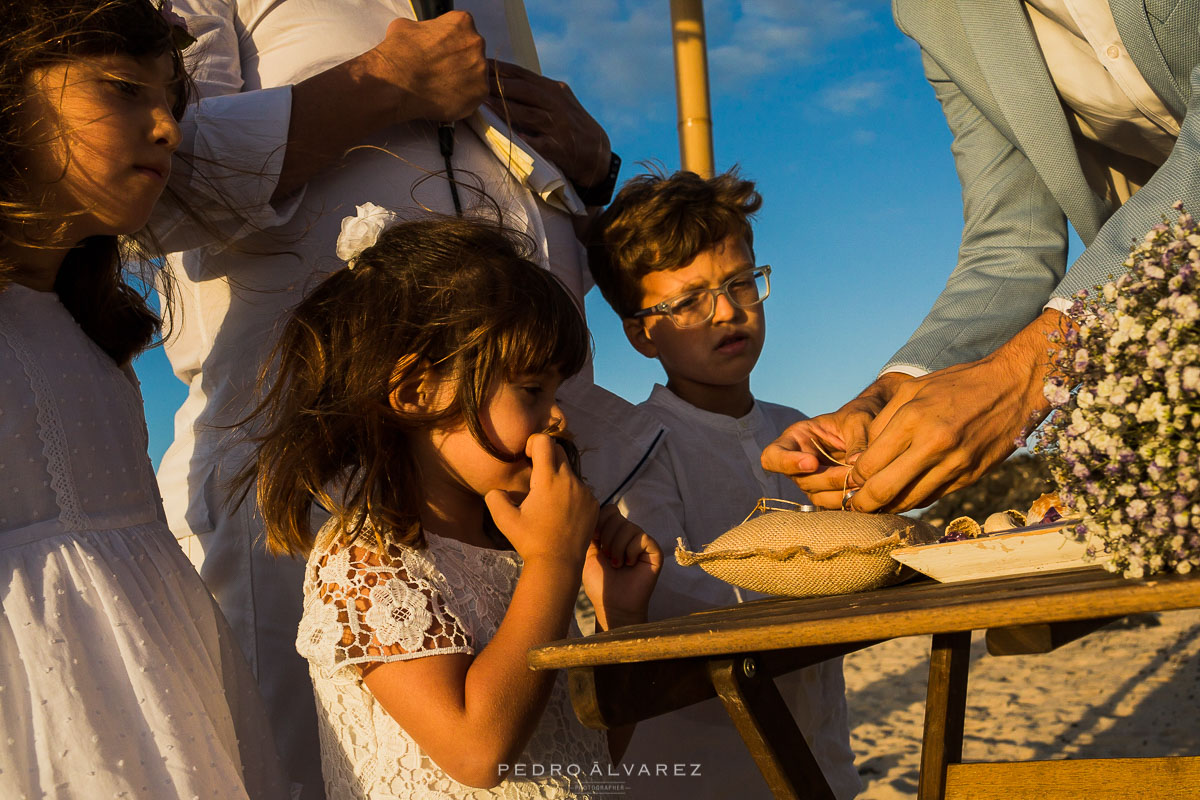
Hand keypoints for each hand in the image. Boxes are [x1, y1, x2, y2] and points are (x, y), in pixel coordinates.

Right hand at [368, 13, 487, 122]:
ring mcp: (480, 69)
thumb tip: (422, 37)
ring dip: (462, 81)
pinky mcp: (480, 92)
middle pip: (472, 53)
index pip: (463, 31)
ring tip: (440, 87)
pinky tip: (445, 98)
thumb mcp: (406, 27)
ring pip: (475, 75)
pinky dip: (462, 99)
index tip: (441, 54)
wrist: (397, 84)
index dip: (450, 44)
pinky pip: (475, 96)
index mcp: (461, 22)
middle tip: (441, 72)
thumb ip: (425, 30)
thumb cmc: (399, 56)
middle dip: (459, 62)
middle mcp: (476, 43)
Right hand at [485, 433, 597, 567]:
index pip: (544, 441)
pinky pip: (581, 489)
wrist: (558, 564)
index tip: (527, 458)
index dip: (533, 443)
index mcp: (548, 479)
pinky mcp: (594, 504)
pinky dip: (570, 493)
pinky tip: (561, 512)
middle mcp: (570, 480)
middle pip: (559, 452)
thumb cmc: (530, 541)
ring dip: (558, 478)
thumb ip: (495, 498)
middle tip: (535, 477)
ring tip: (548, 501)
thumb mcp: (504, 520)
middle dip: (546, 458)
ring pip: (570, 472)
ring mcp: (585, 492)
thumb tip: (497, 490)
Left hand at [486, 60, 610, 187]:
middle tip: (476, 81)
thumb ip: (537, 94)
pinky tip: (513, 136)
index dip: (501, 69)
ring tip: (483, 103)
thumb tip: (505, 83)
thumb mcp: (559, 104)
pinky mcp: (560, 148)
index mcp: (554, 91)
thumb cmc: (572, 128)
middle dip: (499, 84)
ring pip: (528, 114)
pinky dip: (528, 140)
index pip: (523, 76)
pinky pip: (541, 143)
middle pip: (524, 90)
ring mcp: (559, 126)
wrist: (599, 155)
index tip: (480, 64)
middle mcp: (557, 104)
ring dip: (504, 108)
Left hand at [582, 506, 662, 630]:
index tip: (594, 540)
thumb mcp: (588, 552)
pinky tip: (629, 565)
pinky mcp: (654, 550)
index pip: (608, 510)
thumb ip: (591, 530)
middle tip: (607, 557)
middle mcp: (628, 534)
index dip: (599, 521)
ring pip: (628, 527)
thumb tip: (592, 510)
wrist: (612, 604)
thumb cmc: (600, 582)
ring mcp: (642, 541)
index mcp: (613, 532)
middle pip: (616, 515)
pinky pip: (641, 538)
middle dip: (606, 537)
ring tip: (617, 564)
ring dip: (617, 547)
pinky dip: (630, 552)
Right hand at [761, 373, 909, 507]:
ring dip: (839, 493)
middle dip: (827, 479)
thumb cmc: (860, 417)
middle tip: (854, 473)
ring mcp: (811, 480)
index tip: (812, 462)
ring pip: (817, 496)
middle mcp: (798, 463)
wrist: (871, 428)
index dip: (786, 463)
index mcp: (795, 438)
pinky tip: (865, 491)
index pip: (772, 456)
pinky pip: (833, 504)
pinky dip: (848, 500)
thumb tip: (855, 463)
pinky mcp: (828, 493)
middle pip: (801, 480)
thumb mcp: (859, 419)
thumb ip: (857, 439)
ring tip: (863, 482)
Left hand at [848, 310, 1063, 511]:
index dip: (853, 479)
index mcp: (913, 419)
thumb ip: (882, 422)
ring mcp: (954, 464)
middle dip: (862, 504)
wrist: (1013, 386)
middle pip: (884, 490)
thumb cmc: (957, 384)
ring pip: (909, 501)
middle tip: (850, 506)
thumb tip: (861, 456)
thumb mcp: (912, 389)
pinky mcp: (971, 477)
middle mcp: (933, 445)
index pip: (869, 464)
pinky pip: (933, 498)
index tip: (847, 482)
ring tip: (873, 507)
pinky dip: (914, 501)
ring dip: (887, 507)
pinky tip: (902, 498)